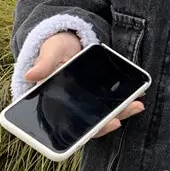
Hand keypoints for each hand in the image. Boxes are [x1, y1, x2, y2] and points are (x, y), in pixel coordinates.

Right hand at [23, 31, 144, 137]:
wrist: (70, 38)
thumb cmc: (55, 47)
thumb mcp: (50, 51)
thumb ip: (43, 63)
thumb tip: (30, 75)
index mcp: (54, 101)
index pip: (65, 125)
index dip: (80, 132)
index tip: (92, 131)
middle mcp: (72, 106)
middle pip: (89, 123)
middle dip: (105, 123)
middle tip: (117, 121)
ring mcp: (88, 101)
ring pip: (104, 114)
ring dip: (121, 112)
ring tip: (137, 106)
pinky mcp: (100, 93)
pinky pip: (113, 101)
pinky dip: (126, 100)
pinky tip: (139, 95)